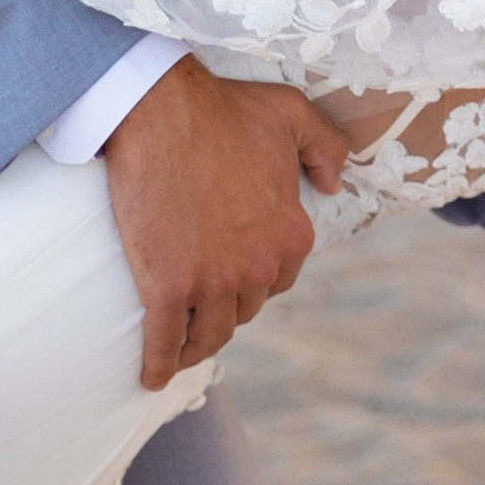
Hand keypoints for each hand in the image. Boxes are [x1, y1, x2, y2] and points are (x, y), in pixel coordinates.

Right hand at [100, 61, 351, 389]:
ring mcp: (212, 281)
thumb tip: (335, 184)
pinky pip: (165, 341)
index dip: (257, 279)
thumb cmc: (223, 108)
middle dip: (226, 309)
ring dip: (196, 346)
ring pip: (209, 334)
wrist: (159, 111)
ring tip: (180, 350)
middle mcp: (258, 266)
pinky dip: (159, 364)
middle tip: (202, 306)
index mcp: (291, 233)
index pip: (281, 280)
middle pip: (244, 309)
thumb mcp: (293, 114)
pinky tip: (150, 376)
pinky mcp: (167, 287)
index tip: (235, 275)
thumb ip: (327, 148)